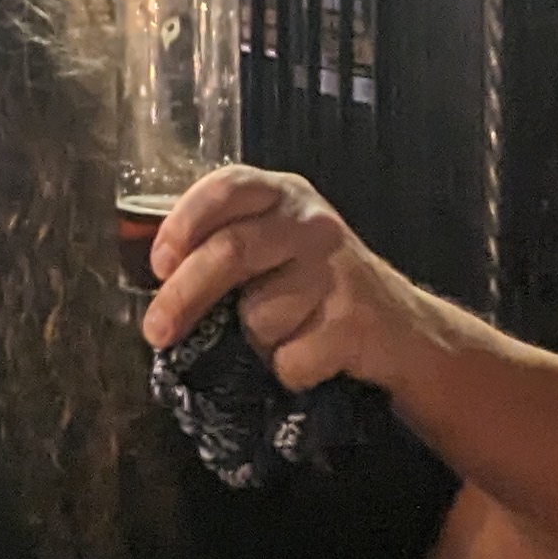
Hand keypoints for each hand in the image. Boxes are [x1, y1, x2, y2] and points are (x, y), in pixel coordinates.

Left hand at [141, 165, 438, 390]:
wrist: (402, 330)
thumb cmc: (317, 289)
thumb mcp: (274, 247)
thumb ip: (224, 245)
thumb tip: (157, 284)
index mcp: (282, 194)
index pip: (227, 187)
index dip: (185, 222)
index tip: (158, 264)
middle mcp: (311, 222)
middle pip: (233, 251)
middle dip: (184, 296)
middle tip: (156, 332)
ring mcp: (337, 268)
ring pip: (259, 316)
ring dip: (256, 343)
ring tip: (287, 335)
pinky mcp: (355, 319)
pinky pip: (290, 358)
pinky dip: (288, 371)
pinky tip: (313, 358)